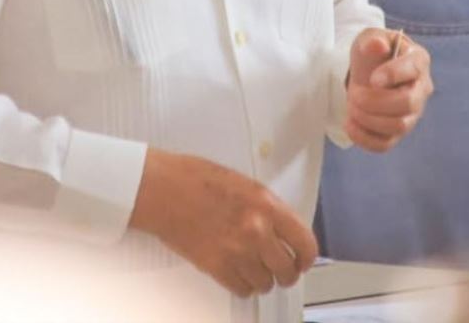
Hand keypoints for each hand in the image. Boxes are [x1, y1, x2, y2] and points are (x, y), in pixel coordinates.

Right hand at [129, 149, 317, 297]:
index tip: (303, 262)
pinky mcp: (217, 266)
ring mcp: (237, 251)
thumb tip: (282, 230)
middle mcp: (256, 230)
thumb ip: (266, 208)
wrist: (162, 189)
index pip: (305, 242)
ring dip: (262, 280)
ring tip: (253, 270)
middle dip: (286, 273)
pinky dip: (243, 286)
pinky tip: (237, 274)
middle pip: (287, 269)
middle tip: (279, 271)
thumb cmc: (195, 179)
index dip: (307, 258)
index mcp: (266, 204)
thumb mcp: (243, 184)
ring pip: (265, 283)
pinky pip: (242, 289)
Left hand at [344, 28, 432, 152]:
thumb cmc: (373, 52)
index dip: (393, 75)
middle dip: (375, 102)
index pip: (413, 69)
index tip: (372, 78)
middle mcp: (422, 88)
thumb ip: (372, 39)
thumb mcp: (369, 38)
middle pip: (408, 103)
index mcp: (418, 60)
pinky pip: (386, 144)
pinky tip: (350, 124)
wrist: (367, 71)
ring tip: (351, 106)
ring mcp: (413, 113)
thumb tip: (378, 46)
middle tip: (354, 94)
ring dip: (368, 119)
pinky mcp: (398, 131)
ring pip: (399, 126)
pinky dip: (365, 138)